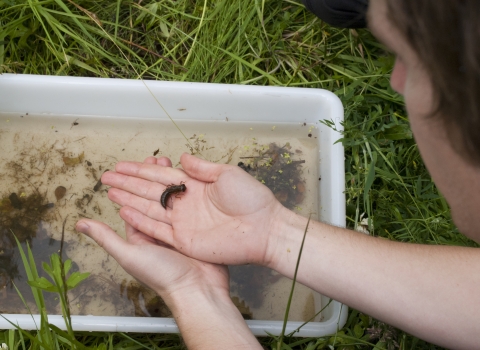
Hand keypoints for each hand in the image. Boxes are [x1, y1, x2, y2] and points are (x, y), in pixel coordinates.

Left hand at [76, 156, 263, 348]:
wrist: (198, 288)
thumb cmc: (162, 275)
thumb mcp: (130, 254)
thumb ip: (107, 238)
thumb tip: (80, 223)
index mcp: (142, 235)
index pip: (135, 204)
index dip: (135, 184)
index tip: (136, 166)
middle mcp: (160, 230)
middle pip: (156, 198)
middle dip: (155, 177)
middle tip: (157, 157)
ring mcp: (180, 229)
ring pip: (174, 199)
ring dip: (172, 181)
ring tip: (172, 163)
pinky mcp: (196, 229)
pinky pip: (191, 208)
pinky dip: (191, 193)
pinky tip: (192, 179)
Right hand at [101, 153, 287, 265]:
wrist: (264, 229)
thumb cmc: (252, 200)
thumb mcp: (227, 174)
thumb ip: (202, 167)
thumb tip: (182, 157)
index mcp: (195, 186)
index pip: (161, 176)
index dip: (141, 170)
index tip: (122, 165)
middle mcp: (186, 203)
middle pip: (150, 191)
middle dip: (129, 183)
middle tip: (108, 176)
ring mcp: (184, 222)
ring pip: (150, 208)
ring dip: (130, 200)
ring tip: (111, 192)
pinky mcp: (184, 240)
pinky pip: (157, 229)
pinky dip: (141, 221)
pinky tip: (125, 212)